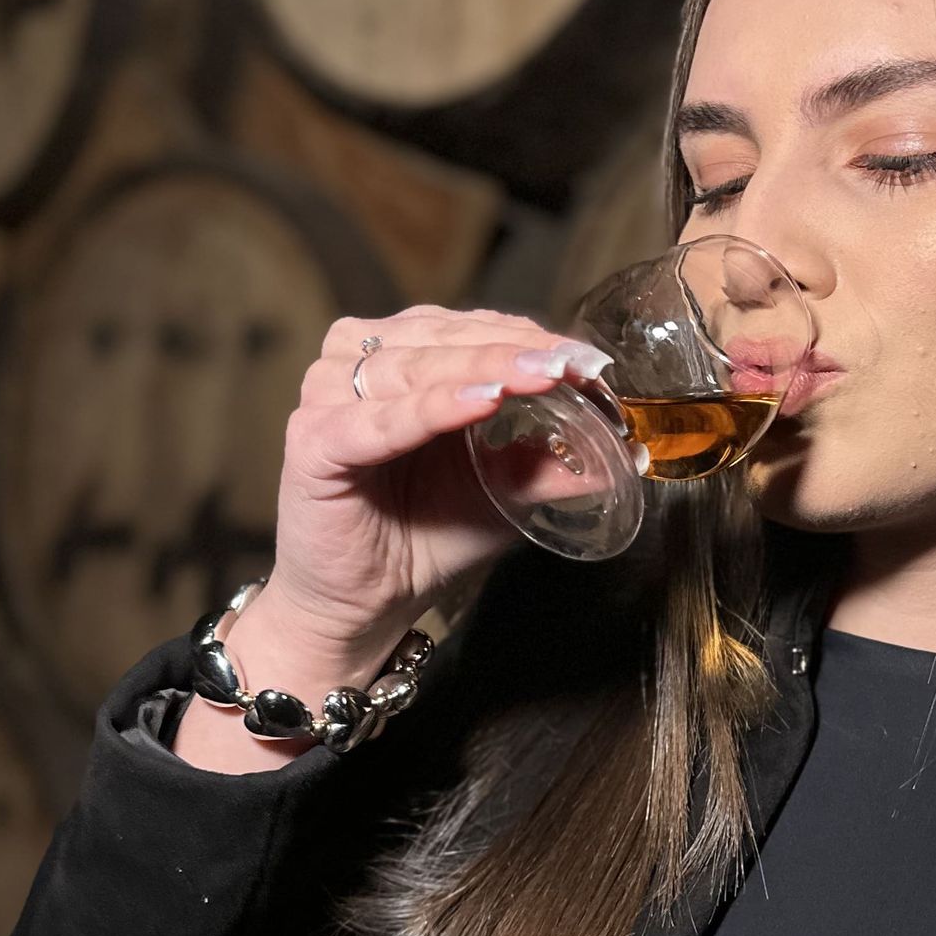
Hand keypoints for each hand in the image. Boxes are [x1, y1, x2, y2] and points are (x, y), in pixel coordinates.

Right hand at [171, 305, 610, 774]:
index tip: (587, 359)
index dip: (530, 338)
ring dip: (482, 368)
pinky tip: (478, 403)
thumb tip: (622, 446)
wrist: (364, 605)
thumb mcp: (502, 493)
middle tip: (574, 364)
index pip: (472, 330)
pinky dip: (431, 409)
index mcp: (403, 360)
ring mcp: (328, 399)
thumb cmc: (424, 537)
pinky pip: (380, 420)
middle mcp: (358, 366)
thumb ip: (548, 461)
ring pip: (414, 369)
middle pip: (445, 341)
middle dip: (515, 351)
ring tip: (539, 376)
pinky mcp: (313, 442)